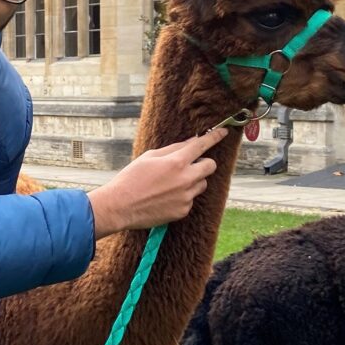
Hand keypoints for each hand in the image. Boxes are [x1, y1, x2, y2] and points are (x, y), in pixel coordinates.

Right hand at [87, 128, 227, 238]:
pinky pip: (190, 200)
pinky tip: (164, 198)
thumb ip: (173, 149)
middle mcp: (185, 179)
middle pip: (210, 166)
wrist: (120, 206)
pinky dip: (182, 197)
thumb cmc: (131, 178)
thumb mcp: (149, 157)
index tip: (223, 133)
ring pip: (201, 184)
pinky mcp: (183, 211)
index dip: (215, 137)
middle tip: (192, 164)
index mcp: (176, 162)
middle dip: (204, 162)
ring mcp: (186, 197)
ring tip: (170, 184)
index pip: (202, 145)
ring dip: (193, 180)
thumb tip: (191, 143)